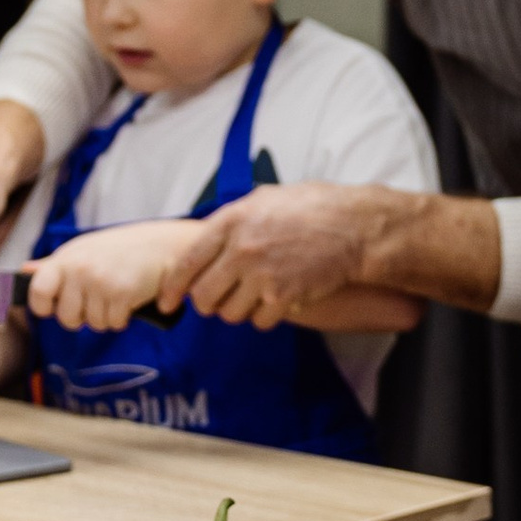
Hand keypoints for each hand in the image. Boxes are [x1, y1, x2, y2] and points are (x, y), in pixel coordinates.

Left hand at [26, 221, 207, 336]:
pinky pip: (113, 324)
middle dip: (82, 318)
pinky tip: (129, 299)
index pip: (37, 290)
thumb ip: (55, 265)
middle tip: (97, 301)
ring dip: (106, 317)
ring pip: (93, 324)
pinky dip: (122, 318)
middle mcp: (80, 269)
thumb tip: (25, 271)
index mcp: (67, 258)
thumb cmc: (121, 250)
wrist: (164, 246)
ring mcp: (100, 281)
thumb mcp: (85, 251)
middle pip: (66, 318)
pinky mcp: (122, 293)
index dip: (43, 306)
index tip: (54, 307)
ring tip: (117, 294)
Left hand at [183, 185, 377, 328]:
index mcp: (232, 222)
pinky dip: (264, 316)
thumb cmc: (312, 208)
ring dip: (238, 310)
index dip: (172, 287)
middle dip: (208, 303)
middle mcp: (242, 250)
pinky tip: (276, 299)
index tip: (167, 302)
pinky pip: (259, 321)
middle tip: (218, 299)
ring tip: (254, 294)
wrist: (353, 227)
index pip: (187, 263)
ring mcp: (262, 275)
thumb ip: (232, 219)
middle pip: (203, 297)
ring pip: (229, 313)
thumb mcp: (263, 199)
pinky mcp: (283, 296)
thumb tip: (206, 239)